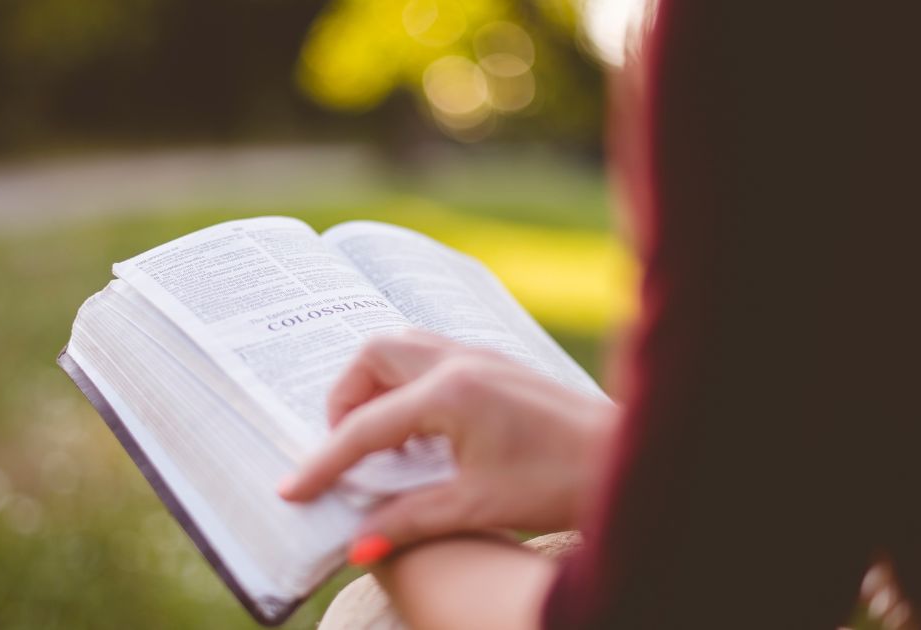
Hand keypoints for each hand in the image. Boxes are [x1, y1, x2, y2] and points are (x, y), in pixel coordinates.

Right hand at [278, 330, 616, 556]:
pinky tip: (421, 432)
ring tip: (380, 440)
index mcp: (451, 393)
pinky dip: (407, 385)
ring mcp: (480, 356)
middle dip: (345, 399)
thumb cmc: (561, 482)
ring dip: (376, 386)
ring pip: (402, 347)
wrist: (627, 460)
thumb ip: (409, 520)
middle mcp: (460, 361)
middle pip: (373, 356)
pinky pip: (430, 357)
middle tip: (346, 450)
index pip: (365, 426)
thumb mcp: (477, 507)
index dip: (324, 462)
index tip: (293, 490)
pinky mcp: (495, 364)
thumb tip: (357, 546)